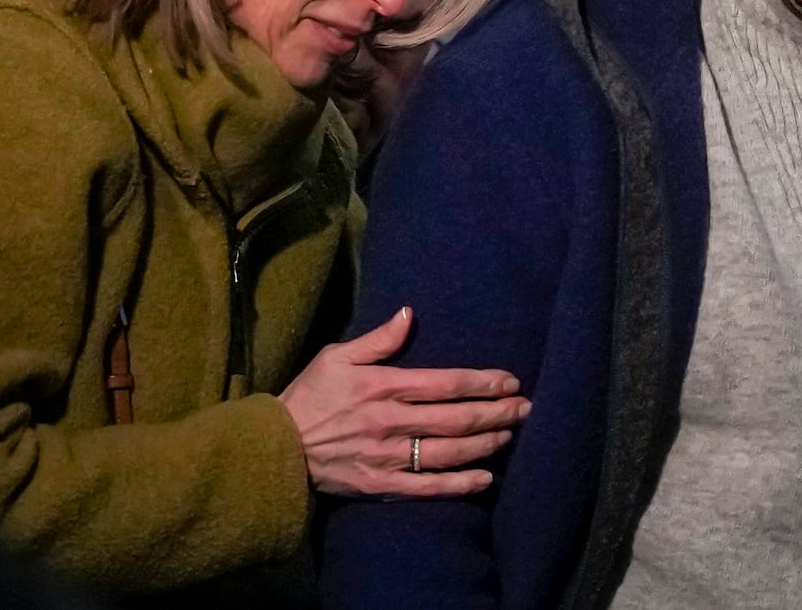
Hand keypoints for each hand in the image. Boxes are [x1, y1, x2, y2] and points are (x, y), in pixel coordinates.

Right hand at [279, 306, 529, 497]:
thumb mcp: (336, 357)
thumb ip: (377, 340)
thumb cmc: (308, 396)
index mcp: (383, 387)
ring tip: (510, 434)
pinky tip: (485, 478)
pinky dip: (459, 484)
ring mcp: (387, 457)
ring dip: (486, 444)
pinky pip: (428, 487)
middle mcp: (391, 422)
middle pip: (456, 418)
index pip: (446, 384)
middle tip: (526, 408)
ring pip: (449, 452)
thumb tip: (408, 314)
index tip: (510, 380)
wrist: (275, 449)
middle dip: (497, 412)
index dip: (482, 383)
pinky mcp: (380, 486)